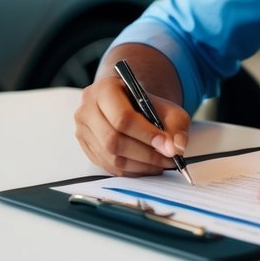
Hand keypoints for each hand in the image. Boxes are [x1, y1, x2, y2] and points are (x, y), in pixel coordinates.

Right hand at [74, 76, 190, 175]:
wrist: (129, 104)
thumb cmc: (147, 105)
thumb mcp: (168, 108)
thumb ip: (176, 126)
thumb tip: (175, 148)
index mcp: (105, 89)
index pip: (122, 117)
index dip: (146, 135)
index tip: (167, 146)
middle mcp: (88, 109)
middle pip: (113, 140)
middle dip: (145, 154)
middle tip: (168, 159)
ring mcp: (83, 130)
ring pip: (111, 157)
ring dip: (140, 165)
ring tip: (161, 164)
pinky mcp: (86, 147)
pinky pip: (108, 166)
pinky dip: (131, 171)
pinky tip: (147, 167)